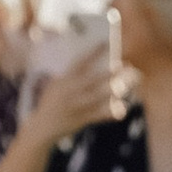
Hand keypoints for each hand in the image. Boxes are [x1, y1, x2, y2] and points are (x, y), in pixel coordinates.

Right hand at [29, 28, 133, 148]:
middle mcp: (70, 92)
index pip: (80, 62)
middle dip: (110, 72)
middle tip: (126, 65)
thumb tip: (88, 63)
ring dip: (115, 89)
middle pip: (93, 79)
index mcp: (63, 80)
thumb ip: (70, 75)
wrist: (42, 128)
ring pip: (99, 96)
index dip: (93, 52)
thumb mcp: (55, 86)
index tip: (106, 42)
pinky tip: (125, 107)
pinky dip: (112, 112)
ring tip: (130, 84)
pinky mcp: (82, 120)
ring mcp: (76, 106)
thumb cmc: (51, 103)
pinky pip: (100, 115)